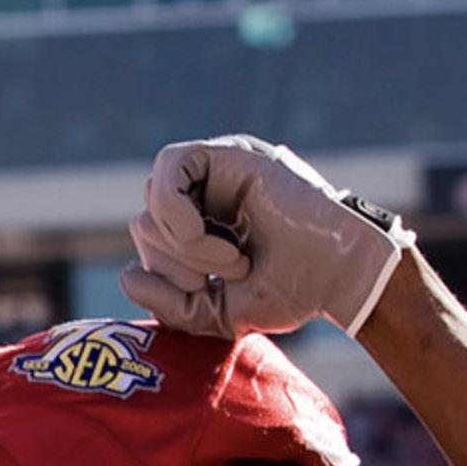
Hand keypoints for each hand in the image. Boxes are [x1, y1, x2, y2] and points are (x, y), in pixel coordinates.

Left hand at [120, 134, 414, 340]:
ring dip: (183, 244)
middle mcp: (204, 193)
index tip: (204, 293)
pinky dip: (177, 215)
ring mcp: (216, 170)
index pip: (146, 244)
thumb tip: (126, 275)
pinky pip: (169, 172)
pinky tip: (207, 236)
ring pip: (153, 200)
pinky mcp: (228, 152)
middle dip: (173, 264)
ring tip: (231, 260)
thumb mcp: (216, 313)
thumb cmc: (290, 292)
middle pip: (144, 223)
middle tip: (225, 276)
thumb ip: (169, 305)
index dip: (161, 277)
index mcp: (199, 226)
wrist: (340, 273)